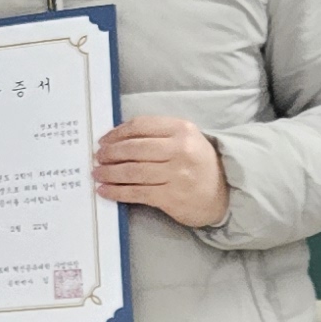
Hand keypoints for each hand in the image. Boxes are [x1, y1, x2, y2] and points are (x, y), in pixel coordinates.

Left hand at [94, 115, 228, 229]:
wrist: (223, 194)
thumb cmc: (199, 164)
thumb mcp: (186, 139)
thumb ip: (158, 134)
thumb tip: (117, 138)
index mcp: (182, 130)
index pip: (141, 125)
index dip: (117, 133)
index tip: (104, 140)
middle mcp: (180, 149)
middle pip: (134, 148)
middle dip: (110, 153)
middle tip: (97, 158)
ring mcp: (176, 174)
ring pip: (132, 171)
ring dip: (109, 173)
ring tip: (97, 174)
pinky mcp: (170, 196)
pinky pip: (136, 192)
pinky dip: (117, 191)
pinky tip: (105, 191)